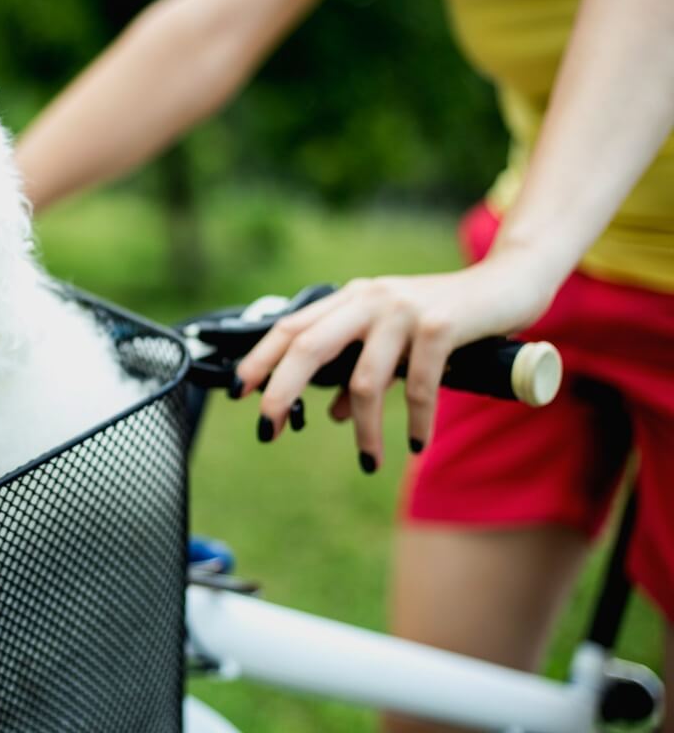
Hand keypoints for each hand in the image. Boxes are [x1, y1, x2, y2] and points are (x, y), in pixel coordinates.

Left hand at [232, 258, 553, 469]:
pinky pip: (418, 385)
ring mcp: (403, 310)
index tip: (238, 390)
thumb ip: (357, 370)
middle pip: (308, 347)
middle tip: (268, 431)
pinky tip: (414, 444)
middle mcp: (369, 299)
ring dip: (362, 428)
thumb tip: (326, 412)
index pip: (291, 327)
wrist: (507, 284)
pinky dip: (414, 421)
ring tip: (368, 460)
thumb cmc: (446, 317)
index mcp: (352, 299)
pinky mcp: (440, 325)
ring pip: (364, 379)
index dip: (260, 359)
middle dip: (282, 391)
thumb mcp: (393, 343)